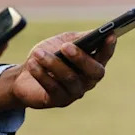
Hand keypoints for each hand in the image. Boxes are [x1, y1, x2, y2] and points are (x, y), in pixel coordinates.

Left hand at [0, 32, 116, 111]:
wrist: (24, 75)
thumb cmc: (49, 55)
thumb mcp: (64, 41)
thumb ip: (79, 38)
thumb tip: (95, 32)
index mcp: (93, 64)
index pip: (105, 56)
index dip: (109, 47)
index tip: (109, 35)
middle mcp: (89, 80)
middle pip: (94, 71)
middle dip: (80, 58)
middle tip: (65, 46)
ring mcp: (76, 92)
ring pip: (70, 78)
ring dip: (52, 63)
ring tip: (38, 53)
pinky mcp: (59, 101)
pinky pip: (53, 88)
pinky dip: (41, 74)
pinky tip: (32, 64)